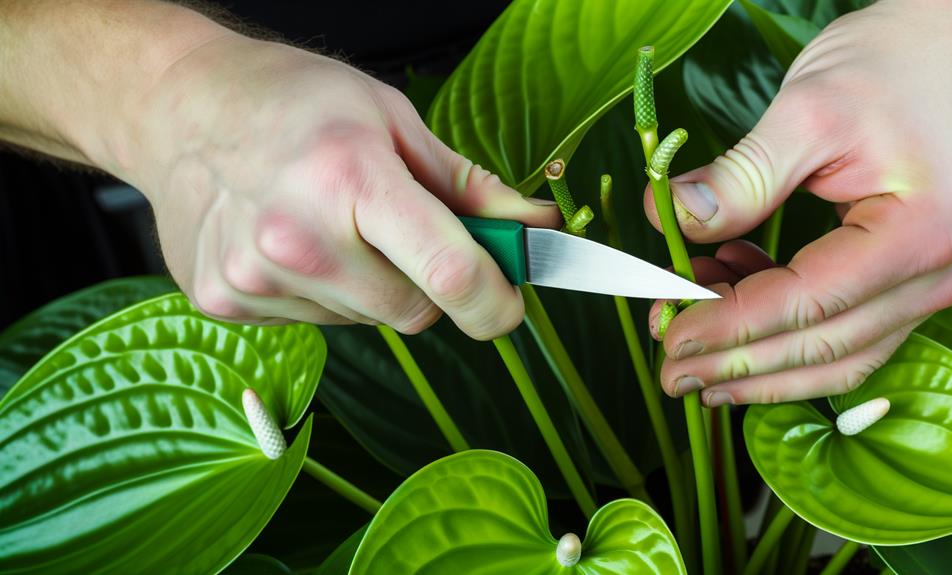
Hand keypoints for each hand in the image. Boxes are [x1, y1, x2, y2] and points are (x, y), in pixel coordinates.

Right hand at [128, 33, 559, 338]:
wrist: (178, 107)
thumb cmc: (292, 100)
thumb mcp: (392, 120)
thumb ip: (469, 188)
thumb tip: (536, 231)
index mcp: (351, 178)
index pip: (450, 273)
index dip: (497, 301)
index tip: (509, 303)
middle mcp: (299, 238)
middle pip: (414, 311)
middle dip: (428, 283)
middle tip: (403, 233)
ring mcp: (255, 277)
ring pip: (366, 321)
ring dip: (373, 287)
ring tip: (334, 226)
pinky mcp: (226, 302)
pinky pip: (316, 322)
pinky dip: (325, 294)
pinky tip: (295, 245)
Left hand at [645, 0, 951, 404]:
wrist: (935, 51)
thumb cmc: (883, 70)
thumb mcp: (805, 111)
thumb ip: (742, 176)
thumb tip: (672, 221)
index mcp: (919, 235)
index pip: (807, 305)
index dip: (731, 328)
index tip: (670, 336)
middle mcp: (933, 276)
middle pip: (821, 347)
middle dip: (736, 365)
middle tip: (669, 370)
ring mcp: (922, 285)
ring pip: (831, 355)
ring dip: (754, 360)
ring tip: (686, 348)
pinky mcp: (899, 281)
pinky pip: (836, 328)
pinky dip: (775, 326)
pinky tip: (724, 294)